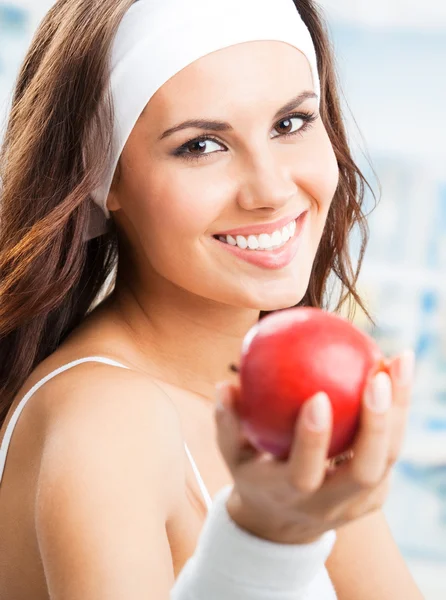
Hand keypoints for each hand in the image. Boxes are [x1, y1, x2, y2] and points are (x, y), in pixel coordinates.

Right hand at [215, 349, 414, 544]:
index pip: (304, 474)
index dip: (312, 439)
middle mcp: (329, 505)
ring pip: (388, 459)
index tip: (318, 396)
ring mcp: (358, 504)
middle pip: (363, 471)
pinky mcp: (376, 496)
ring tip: (401, 361)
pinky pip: (391, 450)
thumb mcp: (231, 453)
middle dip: (376, 425)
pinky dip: (398, 412)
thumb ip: (227, 420)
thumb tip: (224, 384)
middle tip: (377, 377)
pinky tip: (396, 372)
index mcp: (289, 495)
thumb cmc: (253, 474)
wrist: (282, 524)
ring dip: (399, 410)